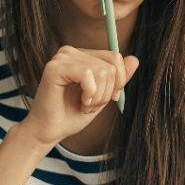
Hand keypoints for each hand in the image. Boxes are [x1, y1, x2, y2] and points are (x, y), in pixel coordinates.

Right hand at [18, 45, 139, 148]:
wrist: (50, 132)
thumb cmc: (72, 115)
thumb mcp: (103, 96)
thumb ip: (118, 78)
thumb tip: (135, 59)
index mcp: (83, 56)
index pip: (115, 57)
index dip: (119, 82)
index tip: (108, 99)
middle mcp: (71, 52)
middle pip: (111, 66)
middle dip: (107, 93)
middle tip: (91, 106)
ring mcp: (62, 57)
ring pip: (101, 71)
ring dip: (98, 97)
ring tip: (85, 106)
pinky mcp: (54, 67)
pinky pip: (87, 74)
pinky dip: (89, 94)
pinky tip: (81, 103)